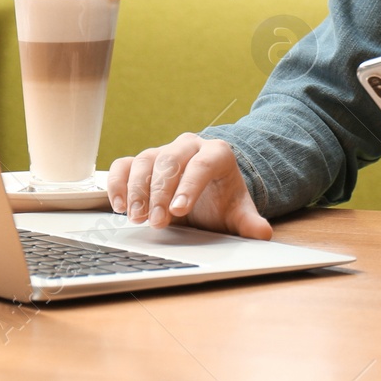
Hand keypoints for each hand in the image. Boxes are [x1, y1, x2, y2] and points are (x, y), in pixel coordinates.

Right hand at [106, 133, 271, 239]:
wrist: (209, 191)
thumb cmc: (222, 199)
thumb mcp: (237, 212)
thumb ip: (249, 222)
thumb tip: (262, 233)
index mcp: (216, 153)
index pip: (202, 164)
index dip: (189, 186)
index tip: (178, 211)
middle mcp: (189, 146)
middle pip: (170, 160)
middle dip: (160, 192)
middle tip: (157, 222)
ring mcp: (163, 152)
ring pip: (145, 160)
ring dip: (137, 190)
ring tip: (137, 217)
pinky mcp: (143, 162)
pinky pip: (124, 165)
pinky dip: (118, 182)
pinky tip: (119, 205)